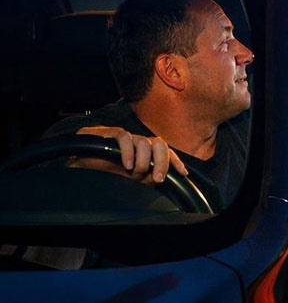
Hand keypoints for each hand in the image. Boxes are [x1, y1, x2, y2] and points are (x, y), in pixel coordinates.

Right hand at [72, 126, 188, 183]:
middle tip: (157, 178)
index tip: (183, 173)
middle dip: (162, 161)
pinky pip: (125, 137)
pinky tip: (126, 164)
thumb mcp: (130, 179)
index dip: (174, 161)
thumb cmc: (103, 172)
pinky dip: (128, 151)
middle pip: (159, 144)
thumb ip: (146, 176)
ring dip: (143, 160)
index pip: (165, 151)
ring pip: (144, 142)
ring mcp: (125, 137)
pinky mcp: (110, 132)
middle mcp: (137, 142)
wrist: (78, 166)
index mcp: (144, 152)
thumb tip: (162, 180)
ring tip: (135, 172)